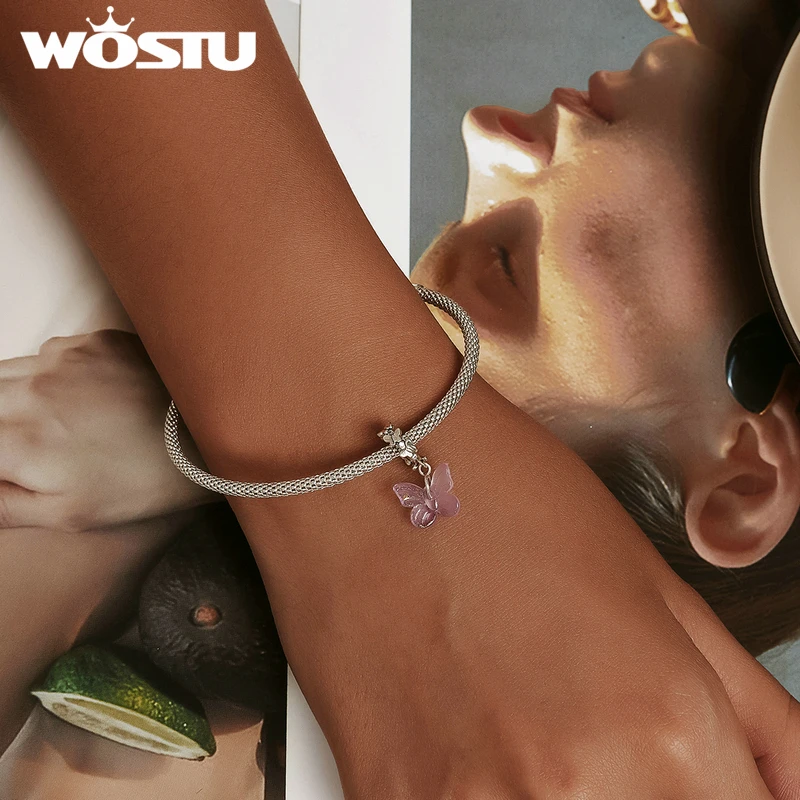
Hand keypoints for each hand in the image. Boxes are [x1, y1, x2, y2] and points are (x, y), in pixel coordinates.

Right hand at [0, 330, 213, 530]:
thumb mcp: (69, 514)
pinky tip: (80, 401)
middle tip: (30, 447)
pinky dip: (49, 376)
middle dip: (0, 429)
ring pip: (6, 373)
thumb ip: (2, 503)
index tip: (13, 461)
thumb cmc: (144, 486)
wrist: (210, 441)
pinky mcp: (96, 342)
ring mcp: (66, 359)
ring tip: (55, 429)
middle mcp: (33, 390)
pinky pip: (49, 354)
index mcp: (20, 442)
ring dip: (12, 399)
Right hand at [241, 379, 799, 798]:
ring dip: (556, 790)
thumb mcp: (653, 583)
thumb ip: (748, 708)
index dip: (724, 798)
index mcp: (665, 730)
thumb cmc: (503, 494)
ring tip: (523, 721)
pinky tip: (472, 741)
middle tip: (588, 729)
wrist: (361, 464)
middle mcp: (574, 789)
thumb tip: (783, 782)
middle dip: (637, 788)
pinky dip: (479, 794)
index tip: (694, 775)